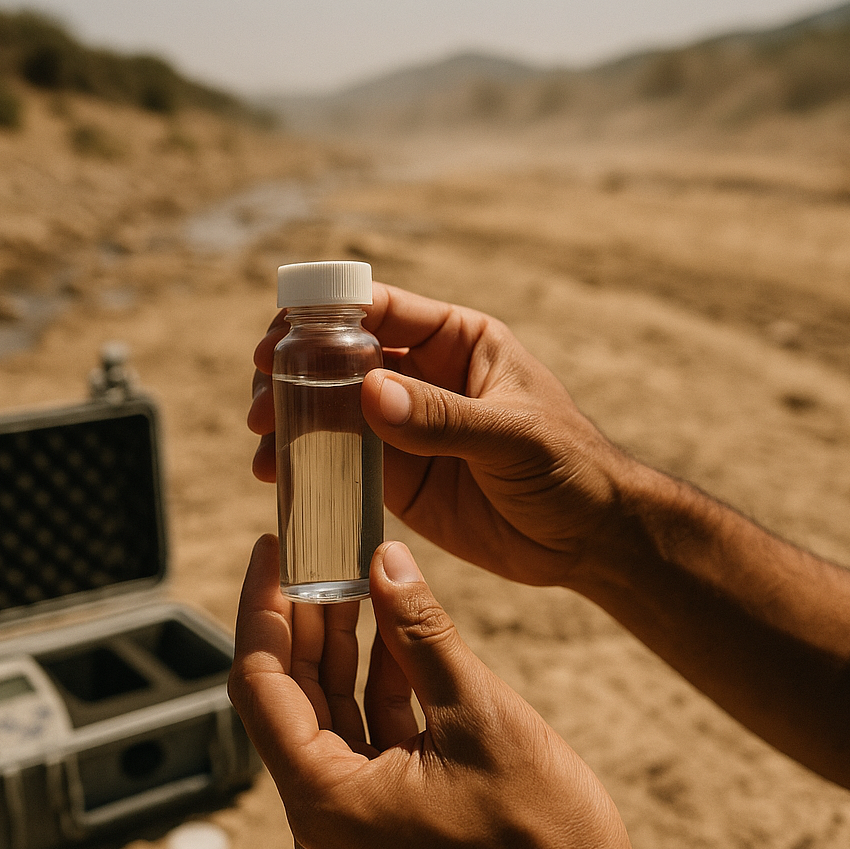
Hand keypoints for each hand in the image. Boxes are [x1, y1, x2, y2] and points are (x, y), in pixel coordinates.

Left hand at [228, 536, 731, 848]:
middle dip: (304, 622)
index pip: (260, 681)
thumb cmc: (543, 845)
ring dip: (342, 652)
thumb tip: (387, 562)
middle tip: (321, 557)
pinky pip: (363, 744)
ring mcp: (353, 827)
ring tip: (358, 585)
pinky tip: (395, 643)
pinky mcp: (385, 827)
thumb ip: (421, 632)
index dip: (263, 606)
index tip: (272, 552)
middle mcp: (322, 819)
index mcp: (324, 798)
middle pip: (290, 698)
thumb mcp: (478, 715)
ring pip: (327, 718)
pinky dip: (375, 691)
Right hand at [248, 283, 633, 586]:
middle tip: (262, 404)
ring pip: (331, 410)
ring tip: (263, 444)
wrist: (587, 539)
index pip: (379, 310)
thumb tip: (369, 392)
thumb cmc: (569, 468)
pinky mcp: (397, 476)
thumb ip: (444, 418)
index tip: (278, 341)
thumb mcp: (514, 437)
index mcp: (456, 341)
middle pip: (341, 357)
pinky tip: (276, 475)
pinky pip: (341, 461)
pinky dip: (306, 463)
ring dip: (290, 420)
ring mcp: (405, 427)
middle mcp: (424, 376)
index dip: (322, 317)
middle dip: (293, 372)